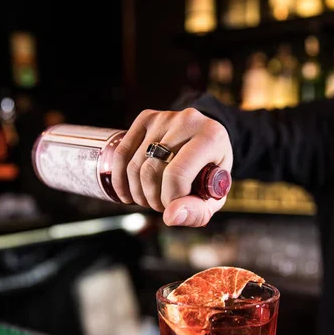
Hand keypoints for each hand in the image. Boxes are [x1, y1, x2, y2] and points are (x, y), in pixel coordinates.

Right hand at [112, 108, 232, 226]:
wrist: (206, 141)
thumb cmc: (210, 172)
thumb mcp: (214, 196)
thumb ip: (197, 211)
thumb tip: (170, 217)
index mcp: (211, 138)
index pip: (177, 174)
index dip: (169, 199)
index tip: (173, 207)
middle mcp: (188, 121)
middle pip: (152, 170)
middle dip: (152, 198)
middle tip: (161, 206)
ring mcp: (165, 117)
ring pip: (135, 165)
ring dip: (137, 192)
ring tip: (150, 200)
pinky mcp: (146, 118)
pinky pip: (123, 152)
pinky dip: (120, 178)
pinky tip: (126, 194)